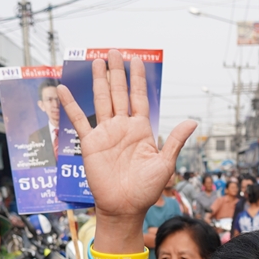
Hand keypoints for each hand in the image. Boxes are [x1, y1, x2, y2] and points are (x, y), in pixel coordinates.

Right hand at [57, 51, 196, 223]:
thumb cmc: (146, 190)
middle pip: (119, 93)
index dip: (138, 79)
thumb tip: (193, 121)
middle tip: (114, 51)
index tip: (138, 60)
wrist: (124, 207)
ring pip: (101, 100)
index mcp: (141, 130)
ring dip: (99, 81)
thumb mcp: (165, 164)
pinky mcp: (90, 143)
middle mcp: (123, 128)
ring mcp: (106, 134)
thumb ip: (175, 141)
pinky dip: (71, 105)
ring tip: (96, 61)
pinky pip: (79, 120)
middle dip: (117, 72)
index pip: (139, 98)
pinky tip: (65, 89)